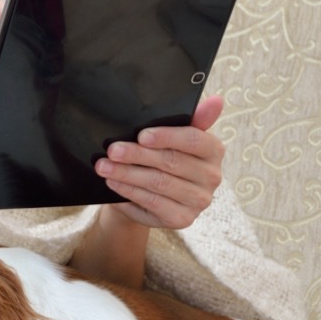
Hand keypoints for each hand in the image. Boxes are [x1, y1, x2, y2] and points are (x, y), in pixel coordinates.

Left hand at [93, 95, 225, 228]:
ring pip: (158, 183)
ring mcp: (199, 201)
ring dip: (127, 174)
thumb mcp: (174, 136)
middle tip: (113, 150)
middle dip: (137, 155)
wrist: (152, 195)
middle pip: (171, 162)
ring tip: (105, 166)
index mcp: (214, 151)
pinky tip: (114, 183)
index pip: (194, 140)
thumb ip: (193, 118)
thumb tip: (215, 100)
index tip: (141, 135)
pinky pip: (152, 202)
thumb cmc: (164, 157)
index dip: (167, 137)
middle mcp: (212, 177)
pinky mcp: (182, 219)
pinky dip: (130, 191)